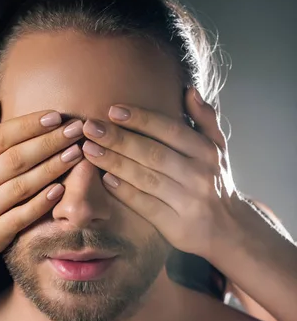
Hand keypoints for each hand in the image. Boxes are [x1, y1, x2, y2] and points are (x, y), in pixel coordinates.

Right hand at [0, 101, 83, 259]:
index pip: (1, 136)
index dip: (29, 125)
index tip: (57, 116)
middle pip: (16, 159)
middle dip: (49, 143)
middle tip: (76, 130)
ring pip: (22, 186)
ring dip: (52, 168)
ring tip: (77, 153)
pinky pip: (23, 216)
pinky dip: (42, 202)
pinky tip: (62, 188)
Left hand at [82, 86, 238, 257]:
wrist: (230, 230)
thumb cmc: (215, 181)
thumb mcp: (218, 149)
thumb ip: (205, 119)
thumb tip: (188, 89)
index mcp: (207, 152)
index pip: (171, 131)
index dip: (142, 119)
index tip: (113, 110)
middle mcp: (199, 175)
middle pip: (153, 154)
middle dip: (119, 139)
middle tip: (90, 127)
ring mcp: (188, 202)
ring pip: (146, 179)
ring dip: (115, 163)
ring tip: (89, 149)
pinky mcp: (176, 226)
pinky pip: (146, 206)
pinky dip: (125, 192)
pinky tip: (105, 179)